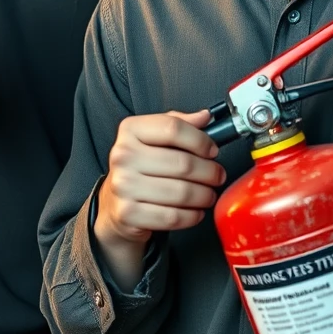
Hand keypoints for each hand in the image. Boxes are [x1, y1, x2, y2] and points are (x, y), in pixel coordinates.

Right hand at [95, 108, 224, 251]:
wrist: (115, 203)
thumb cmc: (140, 166)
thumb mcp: (154, 137)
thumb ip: (178, 123)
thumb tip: (204, 116)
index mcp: (130, 130)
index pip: (173, 128)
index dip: (201, 140)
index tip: (212, 150)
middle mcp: (123, 155)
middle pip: (183, 163)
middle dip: (209, 172)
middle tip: (217, 176)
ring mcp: (123, 186)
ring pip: (181, 192)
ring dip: (204, 195)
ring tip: (209, 194)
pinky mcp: (128, 213)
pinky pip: (172, 217)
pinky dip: (192, 216)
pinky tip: (196, 211)